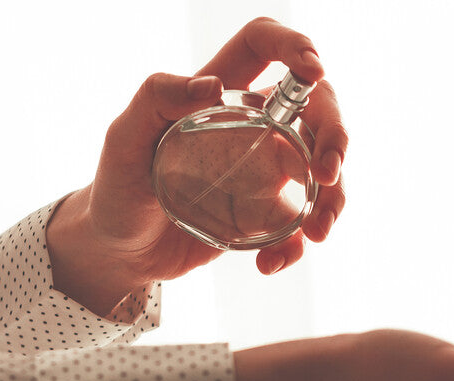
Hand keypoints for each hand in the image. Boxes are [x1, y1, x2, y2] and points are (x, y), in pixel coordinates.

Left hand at [47, 18, 347, 315]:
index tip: (312, 73)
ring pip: (321, 168)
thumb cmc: (117, 186)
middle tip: (327, 174)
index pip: (264, 44)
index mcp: (220, 95)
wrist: (117, 252)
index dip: (294, 45)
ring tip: (317, 233)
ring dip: (333, 198)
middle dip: (336, 135)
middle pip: (316, 107)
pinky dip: (295, 246)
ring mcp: (263, 171)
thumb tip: (213, 86)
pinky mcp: (265, 215)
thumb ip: (155, 100)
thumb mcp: (123, 139)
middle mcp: (251, 126)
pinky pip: (299, 225)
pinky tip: (268, 264)